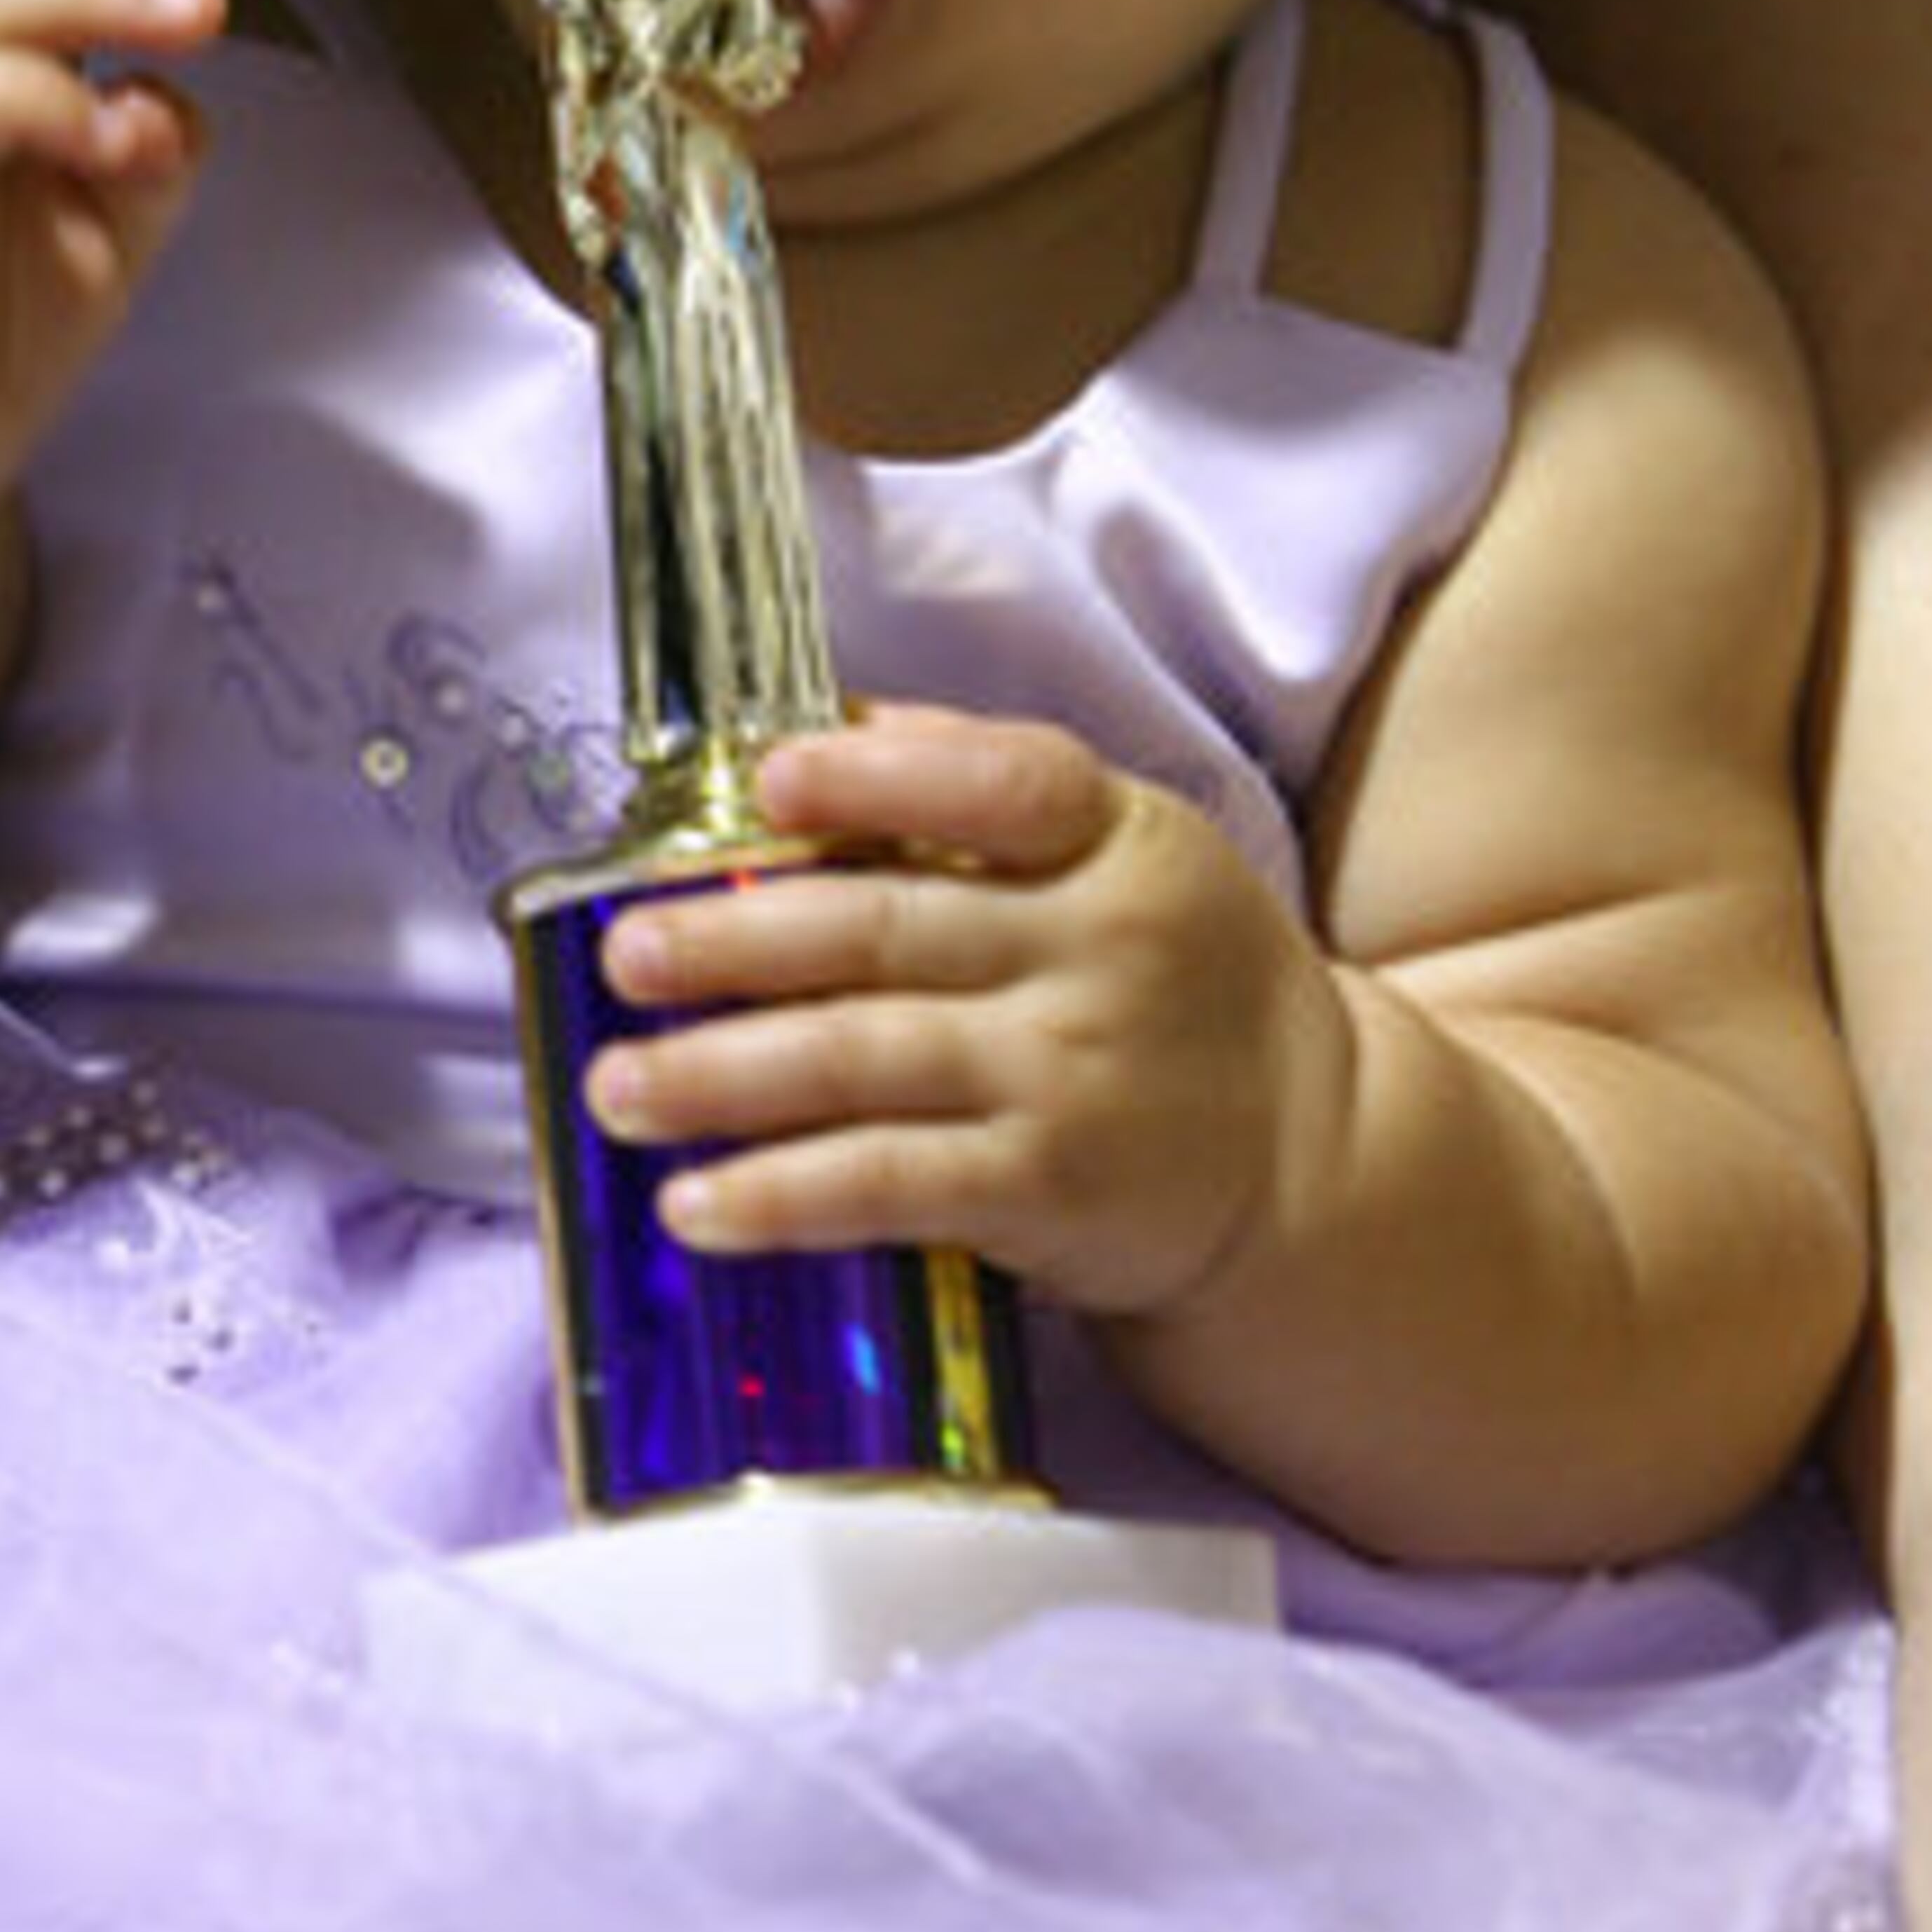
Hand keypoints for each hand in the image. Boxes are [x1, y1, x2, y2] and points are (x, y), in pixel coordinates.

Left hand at [584, 702, 1340, 1318]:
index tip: (769, 781)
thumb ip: (980, 781)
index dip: (877, 778)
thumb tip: (821, 728)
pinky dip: (785, 1193)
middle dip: (734, 940)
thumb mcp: (1126, 849)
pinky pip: (892, 1186)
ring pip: (865, 1059)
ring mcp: (1069, 1072)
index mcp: (1111, 838)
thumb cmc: (1176, 977)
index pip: (1001, 781)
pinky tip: (699, 1204)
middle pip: (887, 928)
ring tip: (619, 1087)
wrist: (1312, 1155)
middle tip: (623, 956)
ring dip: (721, 1075)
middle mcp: (1093, 948)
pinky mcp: (1050, 1190)